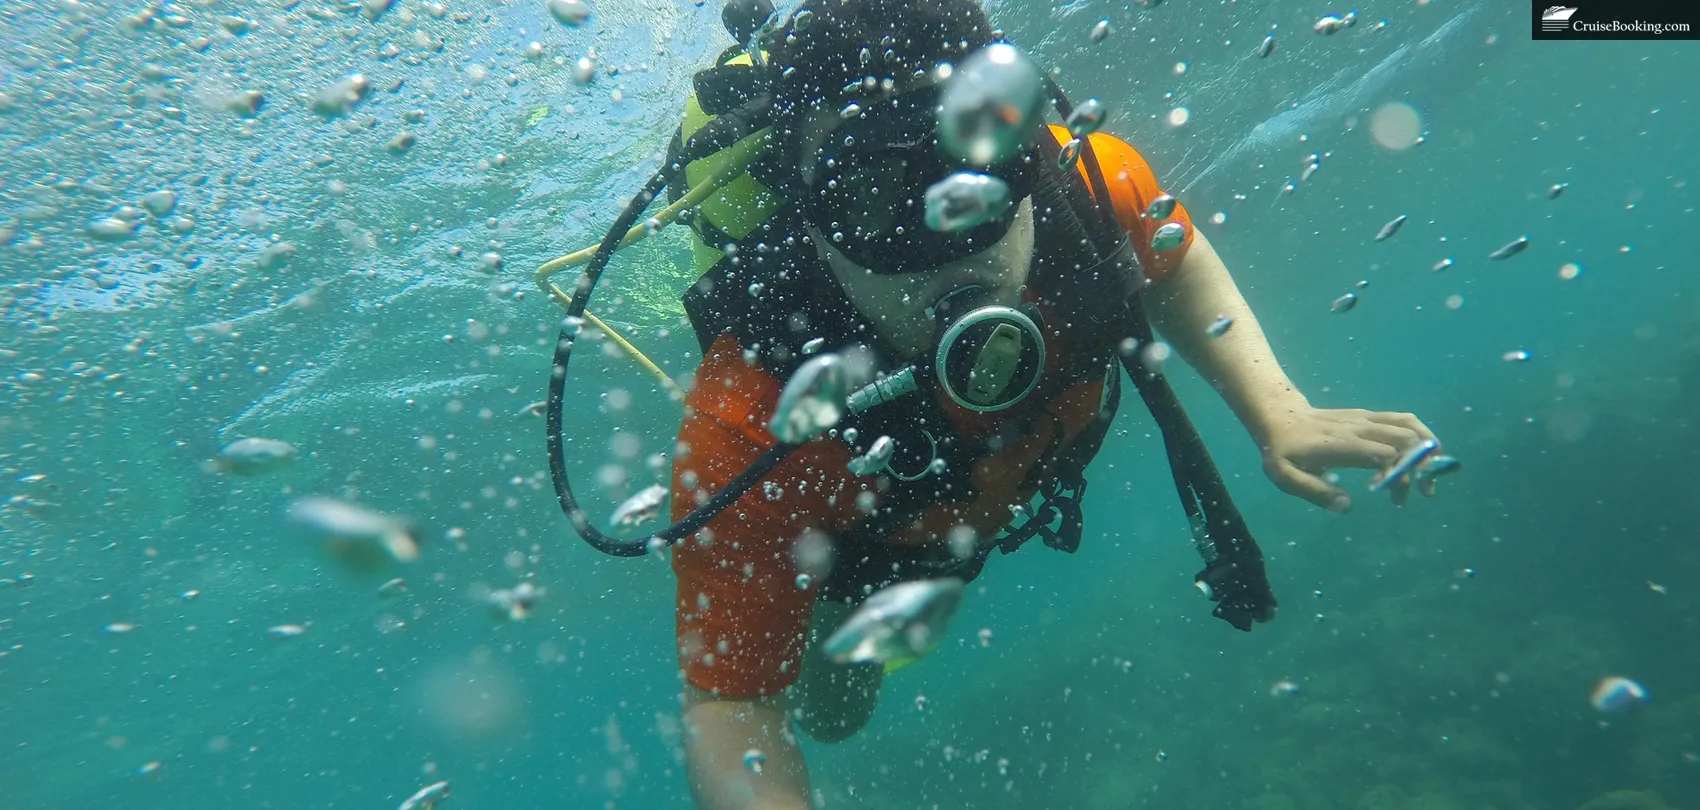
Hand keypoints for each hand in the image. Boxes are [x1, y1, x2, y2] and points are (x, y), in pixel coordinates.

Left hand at [1258, 407, 1440, 511]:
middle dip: (1422, 466)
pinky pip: (1403, 419)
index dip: (1399, 474)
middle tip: (1424, 492)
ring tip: (1431, 474)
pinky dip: (1420, 436)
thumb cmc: (1282, 451)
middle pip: (1405, 439)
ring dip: (1428, 448)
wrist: (1280, 417)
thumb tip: (1347, 507)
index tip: (1395, 498)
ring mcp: (1366, 419)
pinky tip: (1422, 457)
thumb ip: (1315, 492)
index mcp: (1342, 445)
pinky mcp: (1369, 416)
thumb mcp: (1286, 477)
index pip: (1385, 454)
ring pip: (1410, 424)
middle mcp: (1360, 428)